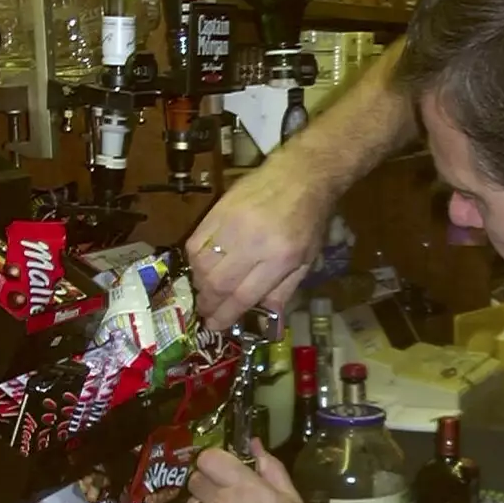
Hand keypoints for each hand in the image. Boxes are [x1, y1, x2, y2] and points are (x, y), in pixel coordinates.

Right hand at [186, 150, 334, 329]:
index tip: (214, 327)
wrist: (300, 175)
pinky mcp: (219, 209)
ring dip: (199, 283)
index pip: (244, 296)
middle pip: (218, 283)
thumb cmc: (308, 220)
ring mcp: (233, 224)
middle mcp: (254, 243)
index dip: (225, 315)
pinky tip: (201, 267)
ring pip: (202, 263)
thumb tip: (268, 322)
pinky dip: (194, 259)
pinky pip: (196, 241)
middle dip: (208, 303)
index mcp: (280, 258)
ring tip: (205, 292)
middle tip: (206, 312)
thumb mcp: (306, 260)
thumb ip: (283, 291)